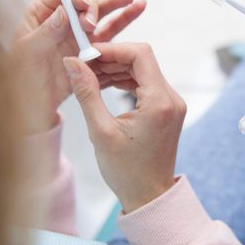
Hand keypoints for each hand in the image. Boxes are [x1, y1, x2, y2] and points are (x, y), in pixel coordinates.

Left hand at [11, 0, 145, 133]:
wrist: (34, 105)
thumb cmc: (22, 78)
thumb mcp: (28, 53)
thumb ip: (46, 31)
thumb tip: (64, 11)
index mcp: (41, 16)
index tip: (82, 6)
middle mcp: (63, 22)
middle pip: (85, 3)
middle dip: (96, 6)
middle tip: (93, 22)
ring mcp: (79, 36)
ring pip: (102, 17)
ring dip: (119, 7)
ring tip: (135, 1)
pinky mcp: (92, 51)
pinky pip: (110, 36)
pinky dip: (124, 24)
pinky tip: (136, 11)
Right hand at [63, 43, 186, 212]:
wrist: (149, 195)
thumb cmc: (126, 170)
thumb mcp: (100, 130)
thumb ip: (87, 92)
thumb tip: (72, 63)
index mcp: (160, 102)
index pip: (140, 55)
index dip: (112, 49)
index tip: (87, 55)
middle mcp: (172, 98)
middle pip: (142, 60)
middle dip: (112, 58)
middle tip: (83, 66)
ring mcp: (172, 103)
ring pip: (144, 71)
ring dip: (117, 70)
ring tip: (89, 77)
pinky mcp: (168, 109)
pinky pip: (147, 84)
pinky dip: (126, 81)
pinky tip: (104, 86)